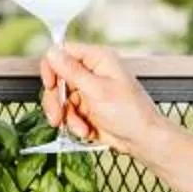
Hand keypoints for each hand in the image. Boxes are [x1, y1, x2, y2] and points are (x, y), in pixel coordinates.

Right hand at [38, 40, 164, 154]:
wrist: (142, 139)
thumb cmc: (130, 113)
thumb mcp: (97, 90)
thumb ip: (72, 71)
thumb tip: (52, 52)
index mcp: (98, 59)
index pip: (63, 52)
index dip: (52, 68)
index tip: (50, 85)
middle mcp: (92, 72)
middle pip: (58, 78)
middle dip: (56, 100)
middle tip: (57, 116)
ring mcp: (89, 90)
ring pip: (61, 99)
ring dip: (66, 116)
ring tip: (80, 127)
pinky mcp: (88, 108)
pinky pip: (69, 113)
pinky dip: (74, 124)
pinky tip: (86, 130)